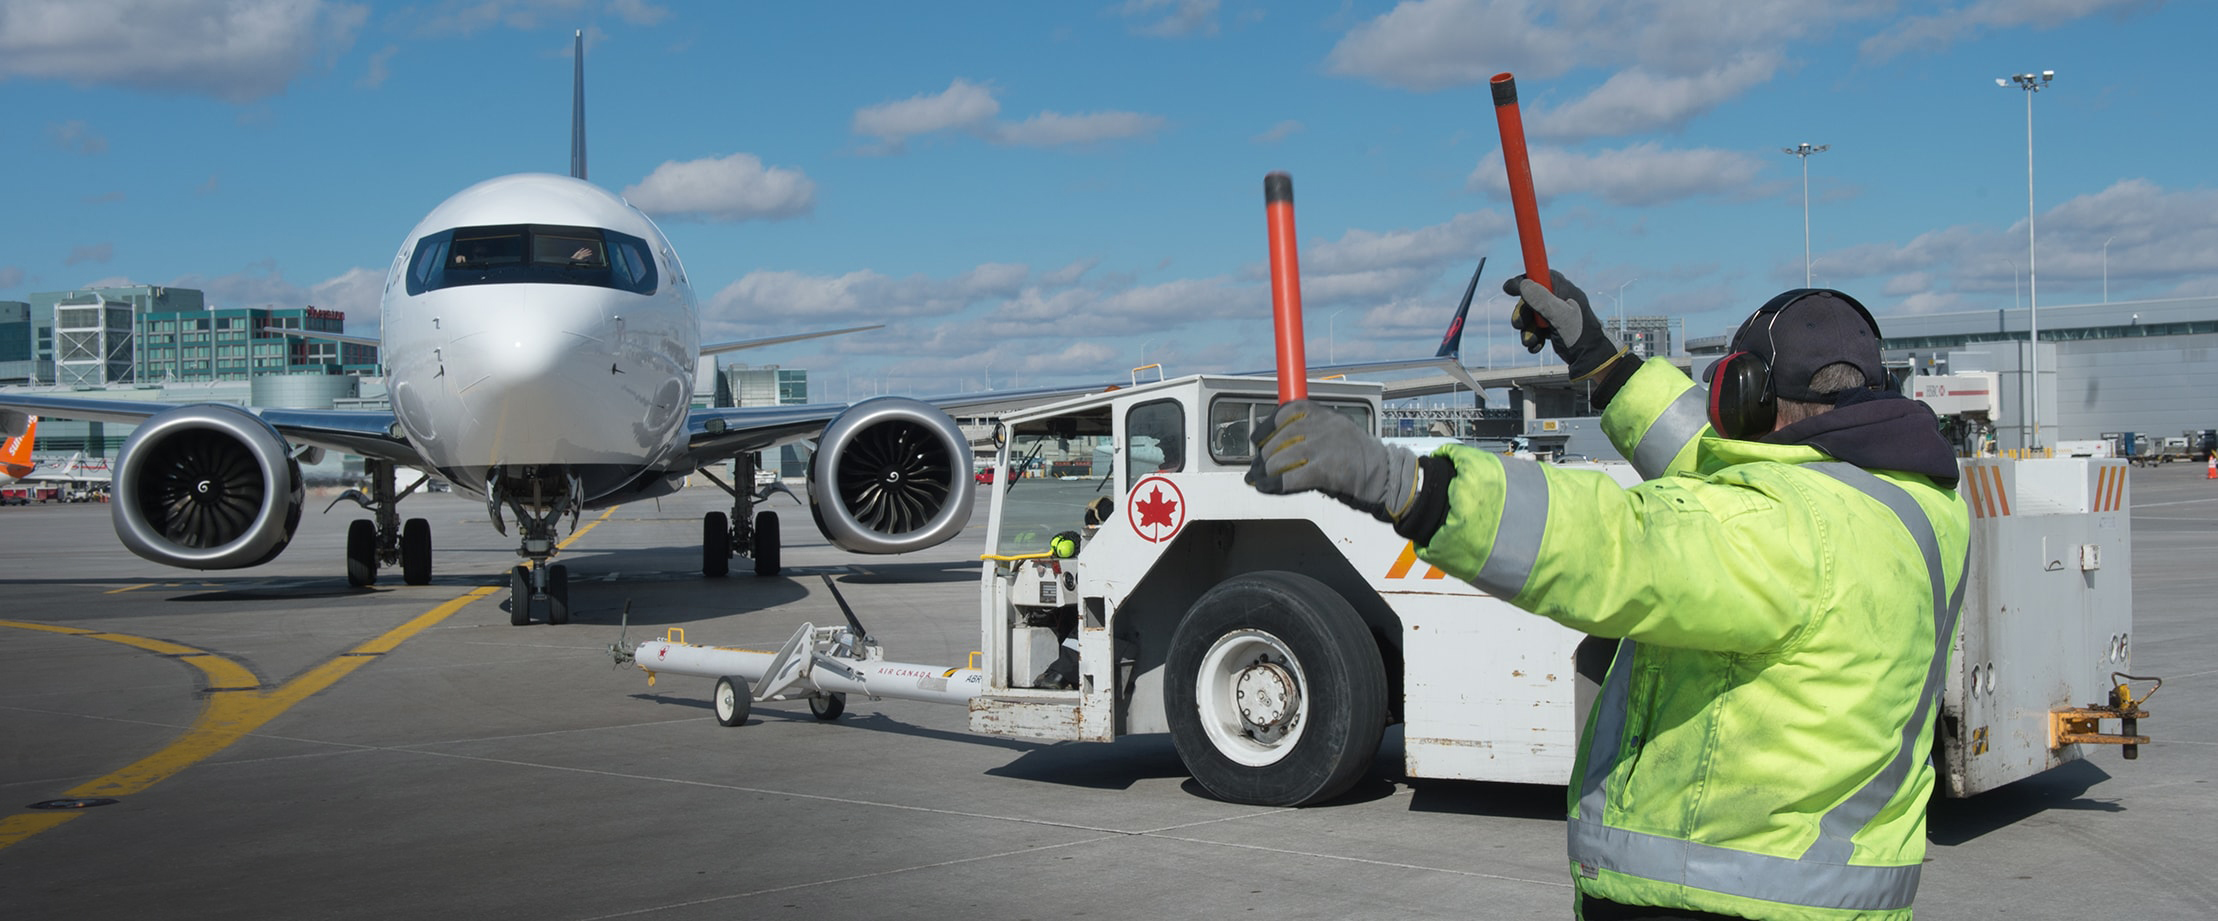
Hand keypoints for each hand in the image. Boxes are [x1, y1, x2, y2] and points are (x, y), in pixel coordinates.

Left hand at [1246, 400, 1419, 522]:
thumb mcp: (1335, 431)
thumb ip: (1309, 432)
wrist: (1384, 474)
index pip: (1286, 412)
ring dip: (1268, 472)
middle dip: (1265, 457)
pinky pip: (1289, 478)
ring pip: (1280, 459)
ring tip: (1263, 480)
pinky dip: (1275, 485)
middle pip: (1279, 439)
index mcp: (1323, 414)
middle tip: (1258, 469)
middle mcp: (1321, 427)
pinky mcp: (1324, 470)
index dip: (1267, 428)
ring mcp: (1322, 447)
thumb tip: (1275, 447)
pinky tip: (1268, 488)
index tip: (1258, 439)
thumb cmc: (1358, 456)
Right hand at [1505, 271, 1621, 379]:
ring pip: (1532, 316)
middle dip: (1523, 314)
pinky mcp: (1555, 328)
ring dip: (1527, 330)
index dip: (1523, 281)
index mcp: (1564, 290)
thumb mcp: (1559, 316)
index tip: (1509, 288)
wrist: (1590, 359)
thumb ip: (1541, 299)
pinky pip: (1537, 329)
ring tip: (1532, 341)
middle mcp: (1560, 299)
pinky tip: (1537, 346)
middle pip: (1531, 299)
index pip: (1540, 276)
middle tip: (1519, 324)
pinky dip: (1534, 338)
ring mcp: (1557, 314)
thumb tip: (1524, 284)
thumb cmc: (1580, 335)